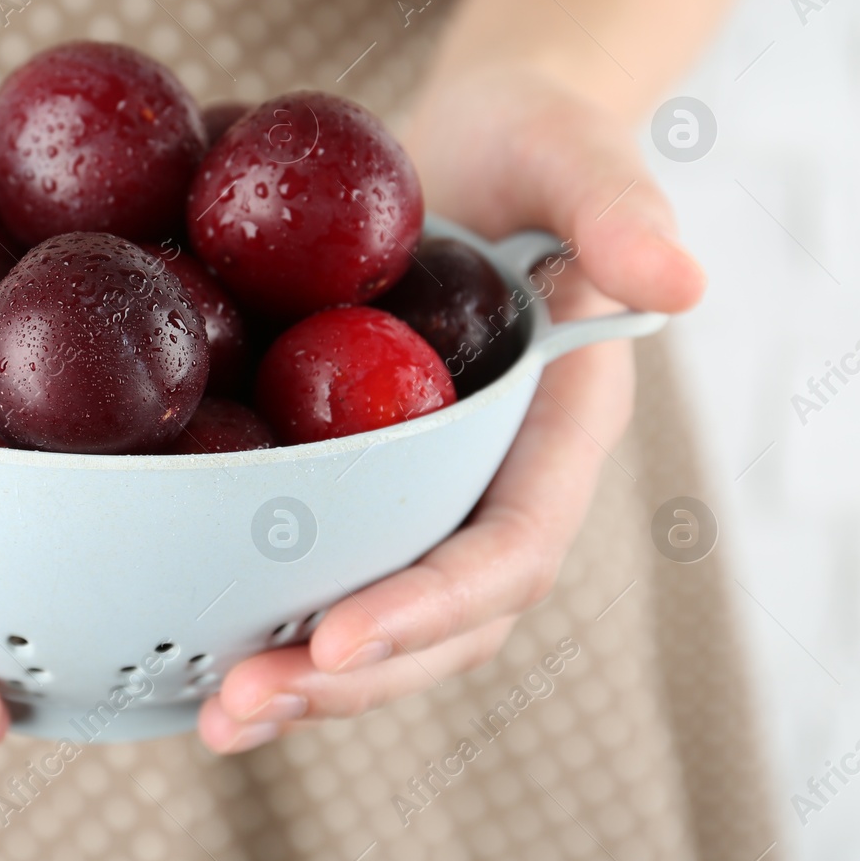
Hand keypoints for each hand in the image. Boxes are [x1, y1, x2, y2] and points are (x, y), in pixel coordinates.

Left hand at [197, 63, 705, 752]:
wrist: (460, 151)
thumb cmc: (528, 144)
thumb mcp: (573, 151)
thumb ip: (619, 207)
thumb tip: (679, 281)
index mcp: (553, 432)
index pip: (507, 549)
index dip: (430, 605)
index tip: (336, 636)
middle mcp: (489, 484)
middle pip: (438, 624)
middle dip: (347, 679)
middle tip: (242, 706)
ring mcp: (421, 493)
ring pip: (376, 620)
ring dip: (297, 679)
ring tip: (211, 716)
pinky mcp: (353, 480)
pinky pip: (316, 566)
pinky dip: (257, 612)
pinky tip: (180, 646)